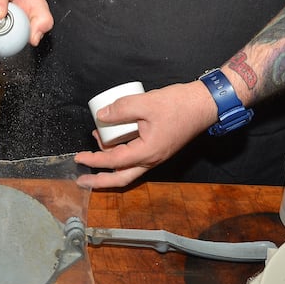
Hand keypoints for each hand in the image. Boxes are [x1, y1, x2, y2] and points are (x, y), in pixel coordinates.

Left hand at [74, 81, 218, 188]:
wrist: (206, 104)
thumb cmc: (180, 105)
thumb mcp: (147, 102)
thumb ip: (122, 109)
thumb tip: (101, 115)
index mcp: (147, 153)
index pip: (113, 162)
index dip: (93, 161)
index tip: (78, 158)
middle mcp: (151, 160)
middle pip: (121, 178)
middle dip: (100, 181)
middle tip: (82, 179)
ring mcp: (155, 156)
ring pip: (128, 169)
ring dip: (109, 162)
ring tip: (95, 144)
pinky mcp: (157, 149)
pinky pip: (135, 158)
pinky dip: (120, 153)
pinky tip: (112, 138)